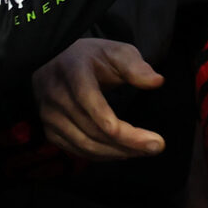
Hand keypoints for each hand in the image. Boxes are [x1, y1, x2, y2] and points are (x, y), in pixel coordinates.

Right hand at [33, 37, 165, 158]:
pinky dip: (102, 155)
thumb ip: (135, 66)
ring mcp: (50, 116)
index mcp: (73, 70)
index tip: (123, 130)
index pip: (85, 96)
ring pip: (85, 143)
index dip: (103, 115)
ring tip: (146, 151)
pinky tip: (124, 153)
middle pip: (90, 126)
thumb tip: (157, 81)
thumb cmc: (93, 58)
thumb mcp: (116, 52)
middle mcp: (56, 95)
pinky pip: (77, 150)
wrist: (57, 62)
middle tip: (157, 146)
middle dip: (125, 141)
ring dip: (117, 152)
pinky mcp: (50, 131)